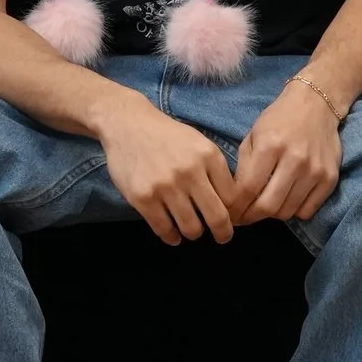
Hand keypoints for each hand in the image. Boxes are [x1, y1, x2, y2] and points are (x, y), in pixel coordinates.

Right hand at [95, 94, 237, 245]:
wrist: (127, 124)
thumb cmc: (167, 136)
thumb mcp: (199, 143)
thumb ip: (215, 169)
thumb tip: (231, 204)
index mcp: (208, 156)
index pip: (232, 197)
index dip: (233, 211)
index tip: (230, 218)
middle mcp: (190, 171)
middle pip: (217, 217)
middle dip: (222, 233)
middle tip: (222, 237)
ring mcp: (165, 186)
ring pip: (191, 228)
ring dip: (194, 233)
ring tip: (191, 230)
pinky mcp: (143, 198)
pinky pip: (164, 229)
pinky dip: (171, 237)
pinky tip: (173, 234)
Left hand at [232, 76, 343, 224]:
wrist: (317, 104)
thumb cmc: (279, 119)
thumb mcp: (253, 135)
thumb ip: (244, 166)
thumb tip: (235, 200)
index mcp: (270, 145)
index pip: (248, 189)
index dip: (236, 207)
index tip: (230, 214)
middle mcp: (295, 159)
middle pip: (268, 206)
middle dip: (251, 217)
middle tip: (244, 217)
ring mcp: (315, 170)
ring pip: (288, 211)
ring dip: (272, 214)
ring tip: (265, 206)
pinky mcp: (330, 178)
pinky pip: (308, 210)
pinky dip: (294, 211)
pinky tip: (287, 199)